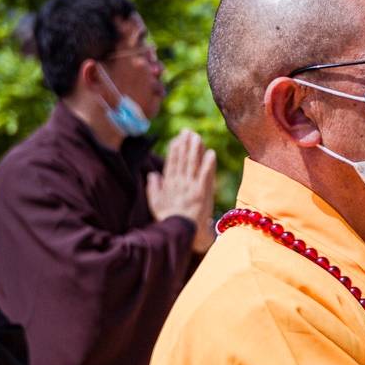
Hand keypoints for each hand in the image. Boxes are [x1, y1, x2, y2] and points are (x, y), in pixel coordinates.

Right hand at [148, 129, 216, 253]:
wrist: (183, 233)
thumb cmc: (169, 220)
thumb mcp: (156, 204)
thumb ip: (153, 188)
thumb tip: (152, 174)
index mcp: (169, 185)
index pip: (172, 163)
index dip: (175, 150)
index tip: (177, 138)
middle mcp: (180, 184)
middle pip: (183, 160)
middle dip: (186, 145)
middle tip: (189, 131)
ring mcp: (191, 187)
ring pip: (193, 164)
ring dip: (196, 149)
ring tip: (198, 137)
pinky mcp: (203, 193)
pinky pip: (206, 175)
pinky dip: (208, 164)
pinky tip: (211, 153)